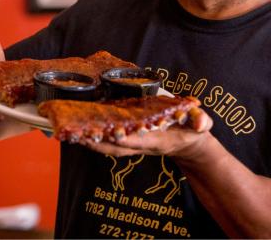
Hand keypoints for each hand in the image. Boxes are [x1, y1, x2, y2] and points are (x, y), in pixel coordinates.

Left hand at [79, 107, 212, 158]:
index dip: (124, 138)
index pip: (138, 140)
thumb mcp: (200, 124)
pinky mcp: (128, 141)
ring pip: (107, 146)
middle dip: (95, 143)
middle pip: (114, 147)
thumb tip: (203, 123)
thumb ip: (201, 122)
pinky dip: (92, 138)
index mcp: (157, 139)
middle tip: (75, 134)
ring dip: (88, 141)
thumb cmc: (192, 130)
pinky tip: (77, 130)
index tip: (109, 132)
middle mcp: (141, 144)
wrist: (189, 143)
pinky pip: (106, 141)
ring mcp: (133, 144)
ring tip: (68, 132)